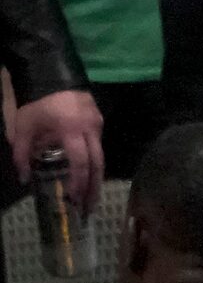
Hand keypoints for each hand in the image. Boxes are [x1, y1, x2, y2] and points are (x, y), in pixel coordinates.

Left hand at [11, 88, 101, 215]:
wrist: (51, 76)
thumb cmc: (36, 104)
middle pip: (98, 163)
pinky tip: (88, 172)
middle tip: (89, 206)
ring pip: (101, 155)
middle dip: (94, 186)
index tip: (74, 198)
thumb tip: (24, 179)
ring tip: (89, 195)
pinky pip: (98, 144)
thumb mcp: (22, 129)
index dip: (78, 182)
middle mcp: (90, 129)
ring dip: (96, 176)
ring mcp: (98, 123)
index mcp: (72, 131)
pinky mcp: (99, 120)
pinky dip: (94, 161)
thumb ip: (21, 155)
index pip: (80, 162)